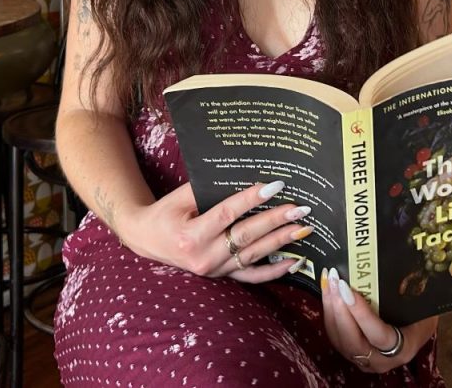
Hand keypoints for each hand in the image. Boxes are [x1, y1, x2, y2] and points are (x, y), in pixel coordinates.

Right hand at [123, 180, 311, 283]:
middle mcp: (204, 257)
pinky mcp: (222, 276)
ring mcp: (215, 270)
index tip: (275, 186)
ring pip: (254, 255)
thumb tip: (242, 175)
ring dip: (281, 242)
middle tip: (300, 208)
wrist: (148, 240)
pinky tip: (295, 262)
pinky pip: (252, 277)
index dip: (252, 199)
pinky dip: (274, 271)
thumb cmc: (164, 214)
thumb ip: (206, 189)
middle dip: (275, 220)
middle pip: (246, 236)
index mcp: (190, 236)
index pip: (228, 214)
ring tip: (304, 229)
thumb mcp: (178, 198)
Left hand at [321, 268, 436, 372]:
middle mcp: (382, 360)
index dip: (361, 314)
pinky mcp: (351, 353)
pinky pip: (335, 336)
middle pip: (354, 342)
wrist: (418, 332)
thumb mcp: (421, 304)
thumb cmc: (422, 314)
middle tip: (334, 280)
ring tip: (328, 281)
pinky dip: (329, 313)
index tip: (346, 288)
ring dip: (331, 309)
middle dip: (340, 310)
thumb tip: (391, 258)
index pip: (379, 336)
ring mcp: (365, 360)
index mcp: (404, 348)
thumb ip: (409, 291)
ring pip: (340, 340)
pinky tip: (327, 290)